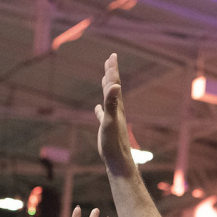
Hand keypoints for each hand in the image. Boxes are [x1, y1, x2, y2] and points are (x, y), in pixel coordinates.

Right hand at [95, 53, 136, 175]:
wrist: (118, 161)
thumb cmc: (114, 143)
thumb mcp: (110, 121)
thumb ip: (112, 103)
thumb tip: (115, 85)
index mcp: (117, 107)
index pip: (115, 84)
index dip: (113, 70)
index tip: (112, 56)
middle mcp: (117, 111)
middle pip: (114, 88)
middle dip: (111, 73)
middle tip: (110, 59)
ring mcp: (112, 120)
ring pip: (110, 100)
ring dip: (107, 88)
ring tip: (105, 78)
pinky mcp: (107, 130)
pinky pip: (103, 115)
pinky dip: (100, 109)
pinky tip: (97, 108)